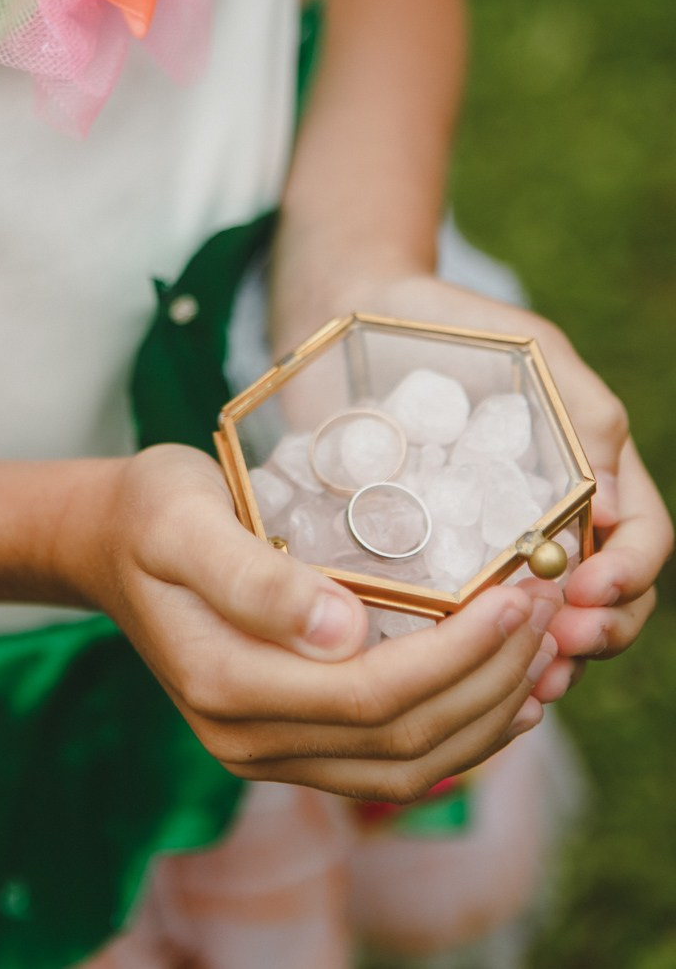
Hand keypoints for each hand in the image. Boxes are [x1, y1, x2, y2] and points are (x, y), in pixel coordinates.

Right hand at [65, 443, 560, 801]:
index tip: (515, 592)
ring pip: (404, 769)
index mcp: (225, 684)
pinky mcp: (283, 741)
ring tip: (540, 654)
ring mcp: (264, 751)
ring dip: (484, 718)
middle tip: (545, 608)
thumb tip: (342, 632)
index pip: (372, 696)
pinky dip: (453, 736)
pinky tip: (496, 694)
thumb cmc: (151, 513)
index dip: (458, 655)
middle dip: (490, 681)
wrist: (105, 543)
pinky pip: (384, 764)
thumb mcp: (184, 520)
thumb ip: (253, 578)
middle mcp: (245, 739)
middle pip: (402, 742)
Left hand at [273, 269, 671, 702]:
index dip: (630, 574)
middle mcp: (548, 518)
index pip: (640, 539)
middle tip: (559, 646)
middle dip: (598, 632)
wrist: (354, 310)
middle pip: (604, 600)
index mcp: (590, 470)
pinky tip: (464, 677)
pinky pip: (463, 620)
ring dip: (544, 664)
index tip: (589, 590)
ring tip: (524, 684)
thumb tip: (614, 509)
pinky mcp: (426, 558)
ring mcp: (490, 544)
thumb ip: (581, 414)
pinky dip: (477, 658)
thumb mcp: (530, 350)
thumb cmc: (451, 323)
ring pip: (542, 626)